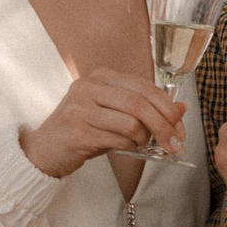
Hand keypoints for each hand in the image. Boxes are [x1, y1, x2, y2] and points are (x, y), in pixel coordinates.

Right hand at [19, 68, 184, 179]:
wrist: (44, 149)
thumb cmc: (84, 129)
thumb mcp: (114, 112)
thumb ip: (144, 107)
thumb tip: (181, 108)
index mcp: (102, 77)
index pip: (145, 87)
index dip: (168, 107)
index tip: (180, 126)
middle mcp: (89, 87)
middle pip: (140, 103)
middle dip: (164, 126)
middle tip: (175, 143)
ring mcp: (80, 109)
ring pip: (131, 122)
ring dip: (145, 139)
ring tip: (142, 145)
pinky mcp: (78, 132)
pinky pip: (118, 139)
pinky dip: (130, 147)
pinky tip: (127, 149)